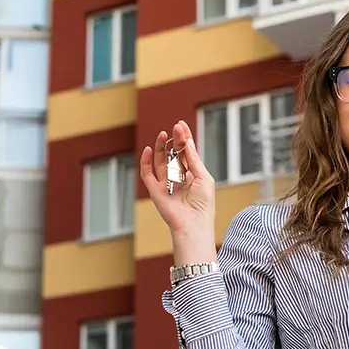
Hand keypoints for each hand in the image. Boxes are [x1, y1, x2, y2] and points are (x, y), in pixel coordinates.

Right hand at [140, 120, 215, 234]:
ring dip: (161, 147)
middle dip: (174, 140)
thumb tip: (187, 141)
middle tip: (175, 128)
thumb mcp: (203, 177)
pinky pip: (147, 174)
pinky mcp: (155, 190)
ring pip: (160, 161)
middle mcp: (178, 178)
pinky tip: (150, 149)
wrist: (193, 223)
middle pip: (173, 154)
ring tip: (163, 135)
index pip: (186, 152)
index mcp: (192, 174)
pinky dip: (146, 161)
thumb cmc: (203, 204)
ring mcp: (166, 183)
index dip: (184, 138)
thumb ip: (193, 159)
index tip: (181, 125)